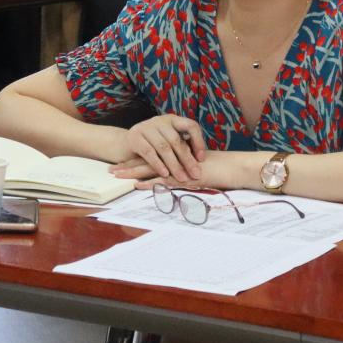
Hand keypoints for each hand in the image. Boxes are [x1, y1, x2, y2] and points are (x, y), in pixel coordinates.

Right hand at [110, 115, 206, 182]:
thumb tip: (201, 161)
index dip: (198, 141)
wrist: (122, 144)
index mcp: (172, 120)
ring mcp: (146, 128)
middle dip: (187, 160)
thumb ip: (181, 146)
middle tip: (196, 174)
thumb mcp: (167, 142)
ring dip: (174, 165)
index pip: (191, 126)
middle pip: (177, 141)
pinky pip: (149, 152)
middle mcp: (160, 121)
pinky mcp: (135, 137)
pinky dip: (158, 164)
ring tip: (182, 178)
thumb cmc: (150, 145)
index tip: (202, 159)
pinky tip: (164, 174)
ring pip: (164, 148)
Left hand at [121, 150, 240, 191]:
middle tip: (111, 170)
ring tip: (117, 176)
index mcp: (174, 156)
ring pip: (151, 169)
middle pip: (147, 161)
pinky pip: (164, 180)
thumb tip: (172, 174)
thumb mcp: (195, 168)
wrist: (231, 168)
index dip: (136, 161)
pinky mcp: (184, 177)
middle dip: (128, 166)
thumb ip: (183, 168)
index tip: (121, 165)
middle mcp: (174, 159)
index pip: (152, 157)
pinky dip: (150, 183)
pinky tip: (137, 186)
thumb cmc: (217, 169)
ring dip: (133, 173)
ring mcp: (178, 168)